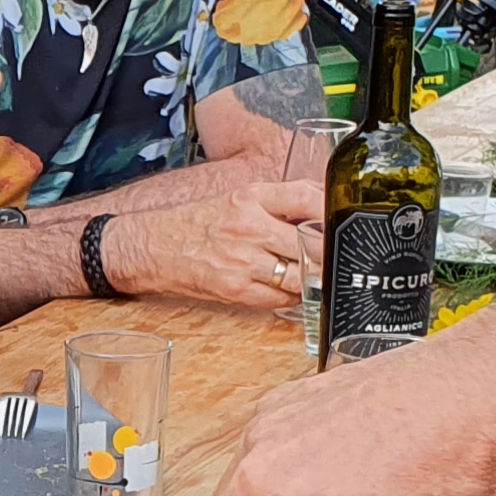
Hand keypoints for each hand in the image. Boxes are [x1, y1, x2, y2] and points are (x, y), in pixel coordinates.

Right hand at [107, 172, 321, 309]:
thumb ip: (276, 202)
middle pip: (311, 243)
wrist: (152, 246)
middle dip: (328, 254)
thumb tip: (320, 207)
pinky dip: (292, 297)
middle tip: (337, 258)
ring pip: (301, 275)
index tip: (343, 221)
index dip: (332, 212)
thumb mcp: (236, 199)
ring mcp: (243, 260)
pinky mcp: (235, 289)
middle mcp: (249, 226)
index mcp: (251, 197)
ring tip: (316, 277)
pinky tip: (291, 290)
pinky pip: (280, 298)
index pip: (307, 197)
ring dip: (313, 279)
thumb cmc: (195, 222)